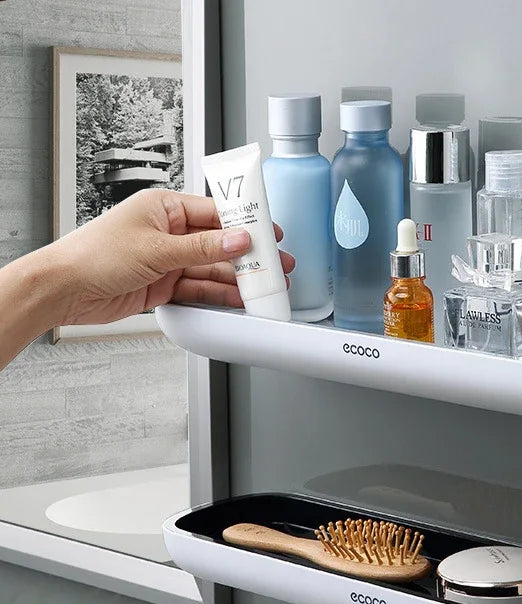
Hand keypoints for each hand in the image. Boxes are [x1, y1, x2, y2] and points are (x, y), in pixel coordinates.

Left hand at [51, 188, 294, 325]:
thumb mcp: (156, 249)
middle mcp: (168, 232)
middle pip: (218, 243)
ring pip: (212, 268)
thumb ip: (201, 248)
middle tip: (277, 264)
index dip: (246, 224)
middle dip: (248, 255)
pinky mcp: (164, 285)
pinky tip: (239, 297)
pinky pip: (199, 288)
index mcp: (164, 208)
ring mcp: (168, 260)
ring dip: (238, 278)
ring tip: (265, 285)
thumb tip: (238, 240)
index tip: (270, 233)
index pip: (215, 213)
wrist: (65, 290)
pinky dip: (219, 294)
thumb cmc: (94, 255)